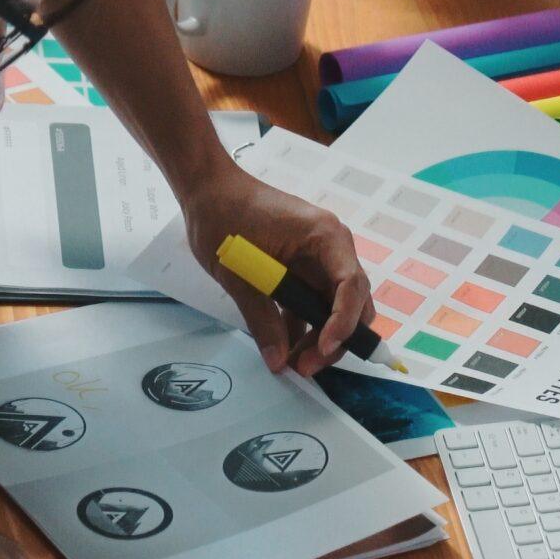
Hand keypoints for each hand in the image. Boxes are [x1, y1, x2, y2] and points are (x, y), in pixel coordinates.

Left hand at [182, 163, 371, 376]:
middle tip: (306, 367)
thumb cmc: (224, 218)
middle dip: (335, 339)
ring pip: (333, 308)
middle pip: (352, 302)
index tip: (324, 349)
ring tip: (292, 364)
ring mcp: (318, 259)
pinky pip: (311, 304)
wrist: (208, 191)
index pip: (352, 285)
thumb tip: (278, 360)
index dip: (344, 322)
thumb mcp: (239, 273)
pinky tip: (284, 348)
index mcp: (325, 237)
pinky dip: (303, 326)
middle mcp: (331, 248)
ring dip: (319, 337)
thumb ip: (261, 318)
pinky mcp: (302, 269)